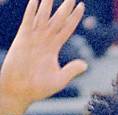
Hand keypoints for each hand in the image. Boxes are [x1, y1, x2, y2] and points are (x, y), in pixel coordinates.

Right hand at [0, 0, 86, 114]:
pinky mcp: (22, 39)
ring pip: (43, 16)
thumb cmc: (38, 88)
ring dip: (48, 4)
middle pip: (57, 19)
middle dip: (65, 7)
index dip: (74, 17)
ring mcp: (33, 38)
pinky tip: (35, 0)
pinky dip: (32, 11)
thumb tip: (86, 64)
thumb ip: (71, 70)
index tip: (82, 6)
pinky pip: (28, 21)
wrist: (19, 91)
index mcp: (53, 48)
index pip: (67, 28)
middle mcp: (44, 40)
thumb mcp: (59, 80)